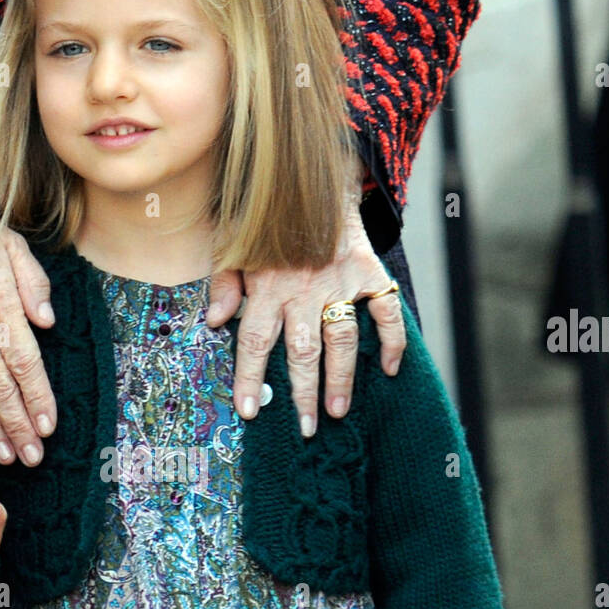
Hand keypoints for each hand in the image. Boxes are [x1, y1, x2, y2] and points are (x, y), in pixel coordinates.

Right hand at [0, 192, 57, 464]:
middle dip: (17, 427)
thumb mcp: (12, 245)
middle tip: (33, 458)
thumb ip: (34, 285)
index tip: (48, 427)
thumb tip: (48, 322)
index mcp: (0, 307)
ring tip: (6, 457)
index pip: (25, 364)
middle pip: (0, 389)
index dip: (38, 399)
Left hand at [204, 194, 406, 435]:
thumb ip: (224, 284)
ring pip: (343, 338)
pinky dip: (393, 340)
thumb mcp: (234, 246)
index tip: (249, 411)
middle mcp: (304, 289)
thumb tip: (214, 321)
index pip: (254, 340)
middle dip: (303, 391)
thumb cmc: (270, 224)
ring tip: (338, 412)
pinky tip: (391, 369)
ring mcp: (340, 283)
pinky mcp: (369, 274)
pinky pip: (386, 311)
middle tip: (305, 427)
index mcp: (267, 287)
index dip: (249, 377)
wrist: (317, 181)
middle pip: (302, 349)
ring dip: (342, 378)